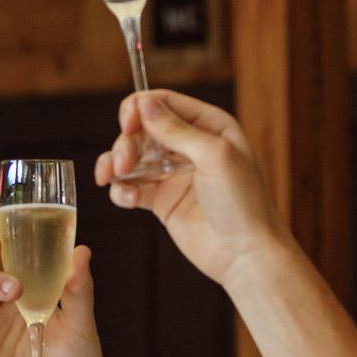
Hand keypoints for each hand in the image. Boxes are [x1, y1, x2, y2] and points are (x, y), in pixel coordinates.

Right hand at [94, 92, 286, 284]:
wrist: (245, 254)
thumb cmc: (243, 203)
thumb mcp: (214, 156)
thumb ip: (177, 129)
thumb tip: (144, 103)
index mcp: (209, 125)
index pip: (164, 102)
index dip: (139, 107)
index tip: (127, 124)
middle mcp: (189, 146)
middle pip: (142, 129)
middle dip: (126, 142)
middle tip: (122, 163)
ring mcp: (174, 174)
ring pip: (132, 157)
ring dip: (116, 164)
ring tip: (111, 178)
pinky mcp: (162, 200)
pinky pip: (132, 187)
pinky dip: (122, 190)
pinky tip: (128, 200)